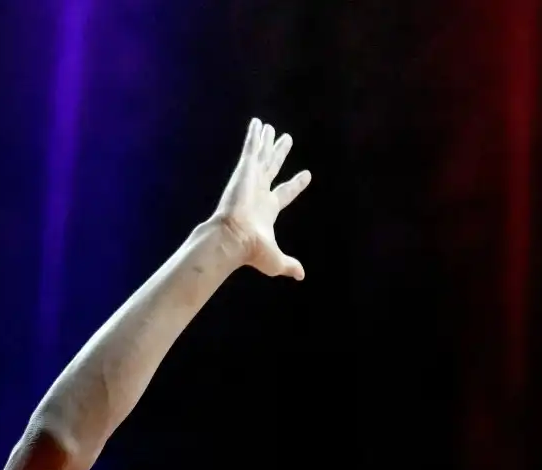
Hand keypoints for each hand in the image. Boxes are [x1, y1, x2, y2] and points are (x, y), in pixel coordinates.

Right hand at [210, 118, 310, 279]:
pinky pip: (251, 148)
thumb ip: (289, 264)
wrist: (234, 238)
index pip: (285, 193)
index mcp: (268, 209)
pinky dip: (253, 136)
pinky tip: (257, 123)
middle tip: (286, 140)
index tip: (306, 175)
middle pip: (272, 168)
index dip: (296, 184)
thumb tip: (300, 275)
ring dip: (265, 141)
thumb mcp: (276, 260)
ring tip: (269, 127)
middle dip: (279, 154)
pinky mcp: (244, 171)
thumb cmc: (253, 251)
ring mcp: (251, 180)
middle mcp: (259, 192)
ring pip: (261, 155)